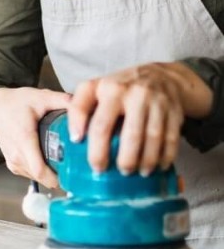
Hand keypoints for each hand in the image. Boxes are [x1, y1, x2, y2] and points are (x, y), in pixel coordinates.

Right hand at [0, 87, 72, 186]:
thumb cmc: (15, 103)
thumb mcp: (40, 96)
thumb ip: (62, 100)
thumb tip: (85, 106)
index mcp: (24, 139)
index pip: (40, 170)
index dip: (58, 178)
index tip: (75, 174)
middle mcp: (17, 155)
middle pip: (43, 177)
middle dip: (61, 173)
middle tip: (77, 163)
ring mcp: (14, 162)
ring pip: (38, 178)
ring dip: (52, 173)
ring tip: (64, 159)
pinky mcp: (13, 165)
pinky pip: (32, 175)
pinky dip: (43, 170)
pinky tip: (50, 158)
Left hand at [66, 62, 212, 174]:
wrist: (159, 75)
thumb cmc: (119, 87)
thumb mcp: (94, 88)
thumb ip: (79, 107)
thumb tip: (74, 138)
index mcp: (110, 89)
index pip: (99, 122)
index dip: (93, 145)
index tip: (86, 156)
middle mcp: (134, 94)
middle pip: (129, 135)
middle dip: (123, 159)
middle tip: (111, 171)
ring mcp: (157, 103)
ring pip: (152, 139)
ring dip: (144, 161)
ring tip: (135, 172)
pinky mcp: (174, 112)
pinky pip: (171, 139)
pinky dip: (165, 156)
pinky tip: (157, 167)